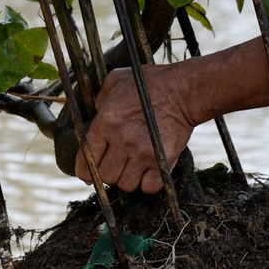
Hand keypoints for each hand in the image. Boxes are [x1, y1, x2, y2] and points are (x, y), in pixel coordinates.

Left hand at [75, 65, 194, 193]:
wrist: (182, 91)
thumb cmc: (150, 84)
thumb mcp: (117, 81)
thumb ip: (101, 99)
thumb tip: (96, 114)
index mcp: (106, 123)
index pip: (86, 160)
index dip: (85, 171)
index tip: (89, 174)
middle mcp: (122, 141)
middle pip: (106, 177)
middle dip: (108, 174)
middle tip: (116, 166)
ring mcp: (144, 154)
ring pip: (126, 185)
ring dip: (128, 179)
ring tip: (133, 168)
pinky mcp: (162, 162)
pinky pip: (148, 187)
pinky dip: (147, 184)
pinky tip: (148, 173)